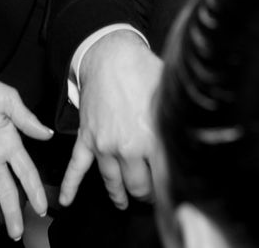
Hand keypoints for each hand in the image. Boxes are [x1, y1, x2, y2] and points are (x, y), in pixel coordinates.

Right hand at [60, 32, 162, 210]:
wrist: (111, 55)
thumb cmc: (143, 71)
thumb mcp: (168, 99)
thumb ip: (177, 124)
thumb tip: (192, 139)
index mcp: (151, 139)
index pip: (163, 178)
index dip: (170, 189)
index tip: (174, 195)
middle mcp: (126, 147)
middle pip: (138, 185)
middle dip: (146, 193)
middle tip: (152, 195)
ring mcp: (103, 145)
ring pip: (112, 181)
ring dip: (119, 195)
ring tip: (124, 203)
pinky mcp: (87, 137)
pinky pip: (76, 166)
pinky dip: (70, 186)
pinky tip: (67, 200)